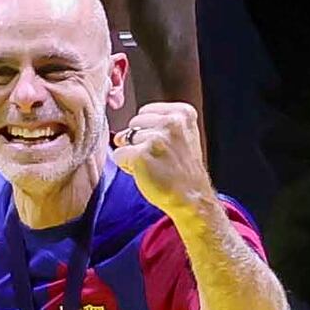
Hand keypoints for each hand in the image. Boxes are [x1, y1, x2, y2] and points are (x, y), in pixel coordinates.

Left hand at [114, 96, 217, 210]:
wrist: (192, 197)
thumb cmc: (181, 170)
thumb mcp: (179, 138)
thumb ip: (152, 126)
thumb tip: (119, 136)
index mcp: (183, 113)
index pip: (145, 111)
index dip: (150, 131)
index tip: (167, 147)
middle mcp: (172, 122)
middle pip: (133, 124)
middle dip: (139, 141)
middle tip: (160, 158)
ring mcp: (156, 138)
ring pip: (124, 139)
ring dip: (133, 155)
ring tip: (155, 166)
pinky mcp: (141, 155)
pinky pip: (118, 155)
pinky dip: (126, 166)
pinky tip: (147, 173)